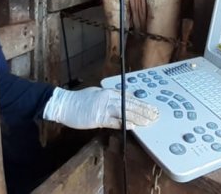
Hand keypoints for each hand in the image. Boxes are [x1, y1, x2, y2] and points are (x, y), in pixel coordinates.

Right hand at [42, 87, 159, 129]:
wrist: (64, 104)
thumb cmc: (80, 100)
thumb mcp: (98, 93)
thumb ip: (112, 95)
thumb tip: (125, 97)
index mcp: (109, 92)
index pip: (130, 98)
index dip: (142, 104)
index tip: (152, 108)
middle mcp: (108, 99)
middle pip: (130, 105)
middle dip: (144, 111)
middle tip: (155, 116)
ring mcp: (103, 108)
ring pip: (124, 112)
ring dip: (138, 117)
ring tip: (148, 122)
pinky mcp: (97, 118)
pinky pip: (112, 121)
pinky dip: (123, 123)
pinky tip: (132, 126)